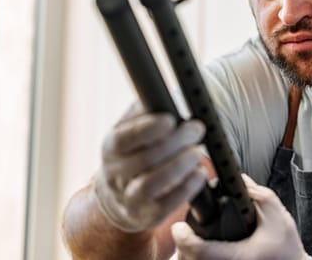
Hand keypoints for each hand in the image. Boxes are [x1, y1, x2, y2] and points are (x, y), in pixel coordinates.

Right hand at [94, 103, 207, 232]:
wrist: (116, 197)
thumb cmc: (130, 154)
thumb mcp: (128, 130)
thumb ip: (142, 112)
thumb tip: (161, 96)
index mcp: (111, 147)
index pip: (125, 138)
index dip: (148, 129)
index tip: (170, 119)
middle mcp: (116, 174)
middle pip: (145, 158)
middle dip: (175, 142)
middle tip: (196, 129)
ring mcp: (130, 197)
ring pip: (153, 184)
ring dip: (180, 166)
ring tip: (197, 152)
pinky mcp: (148, 215)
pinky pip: (167, 204)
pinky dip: (186, 188)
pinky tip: (199, 174)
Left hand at [171, 174, 311, 259]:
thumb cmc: (287, 250)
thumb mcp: (277, 217)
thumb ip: (258, 195)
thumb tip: (240, 181)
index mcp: (236, 256)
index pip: (198, 249)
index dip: (183, 236)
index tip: (179, 225)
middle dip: (182, 244)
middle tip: (184, 230)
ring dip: (187, 255)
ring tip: (191, 242)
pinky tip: (201, 254)